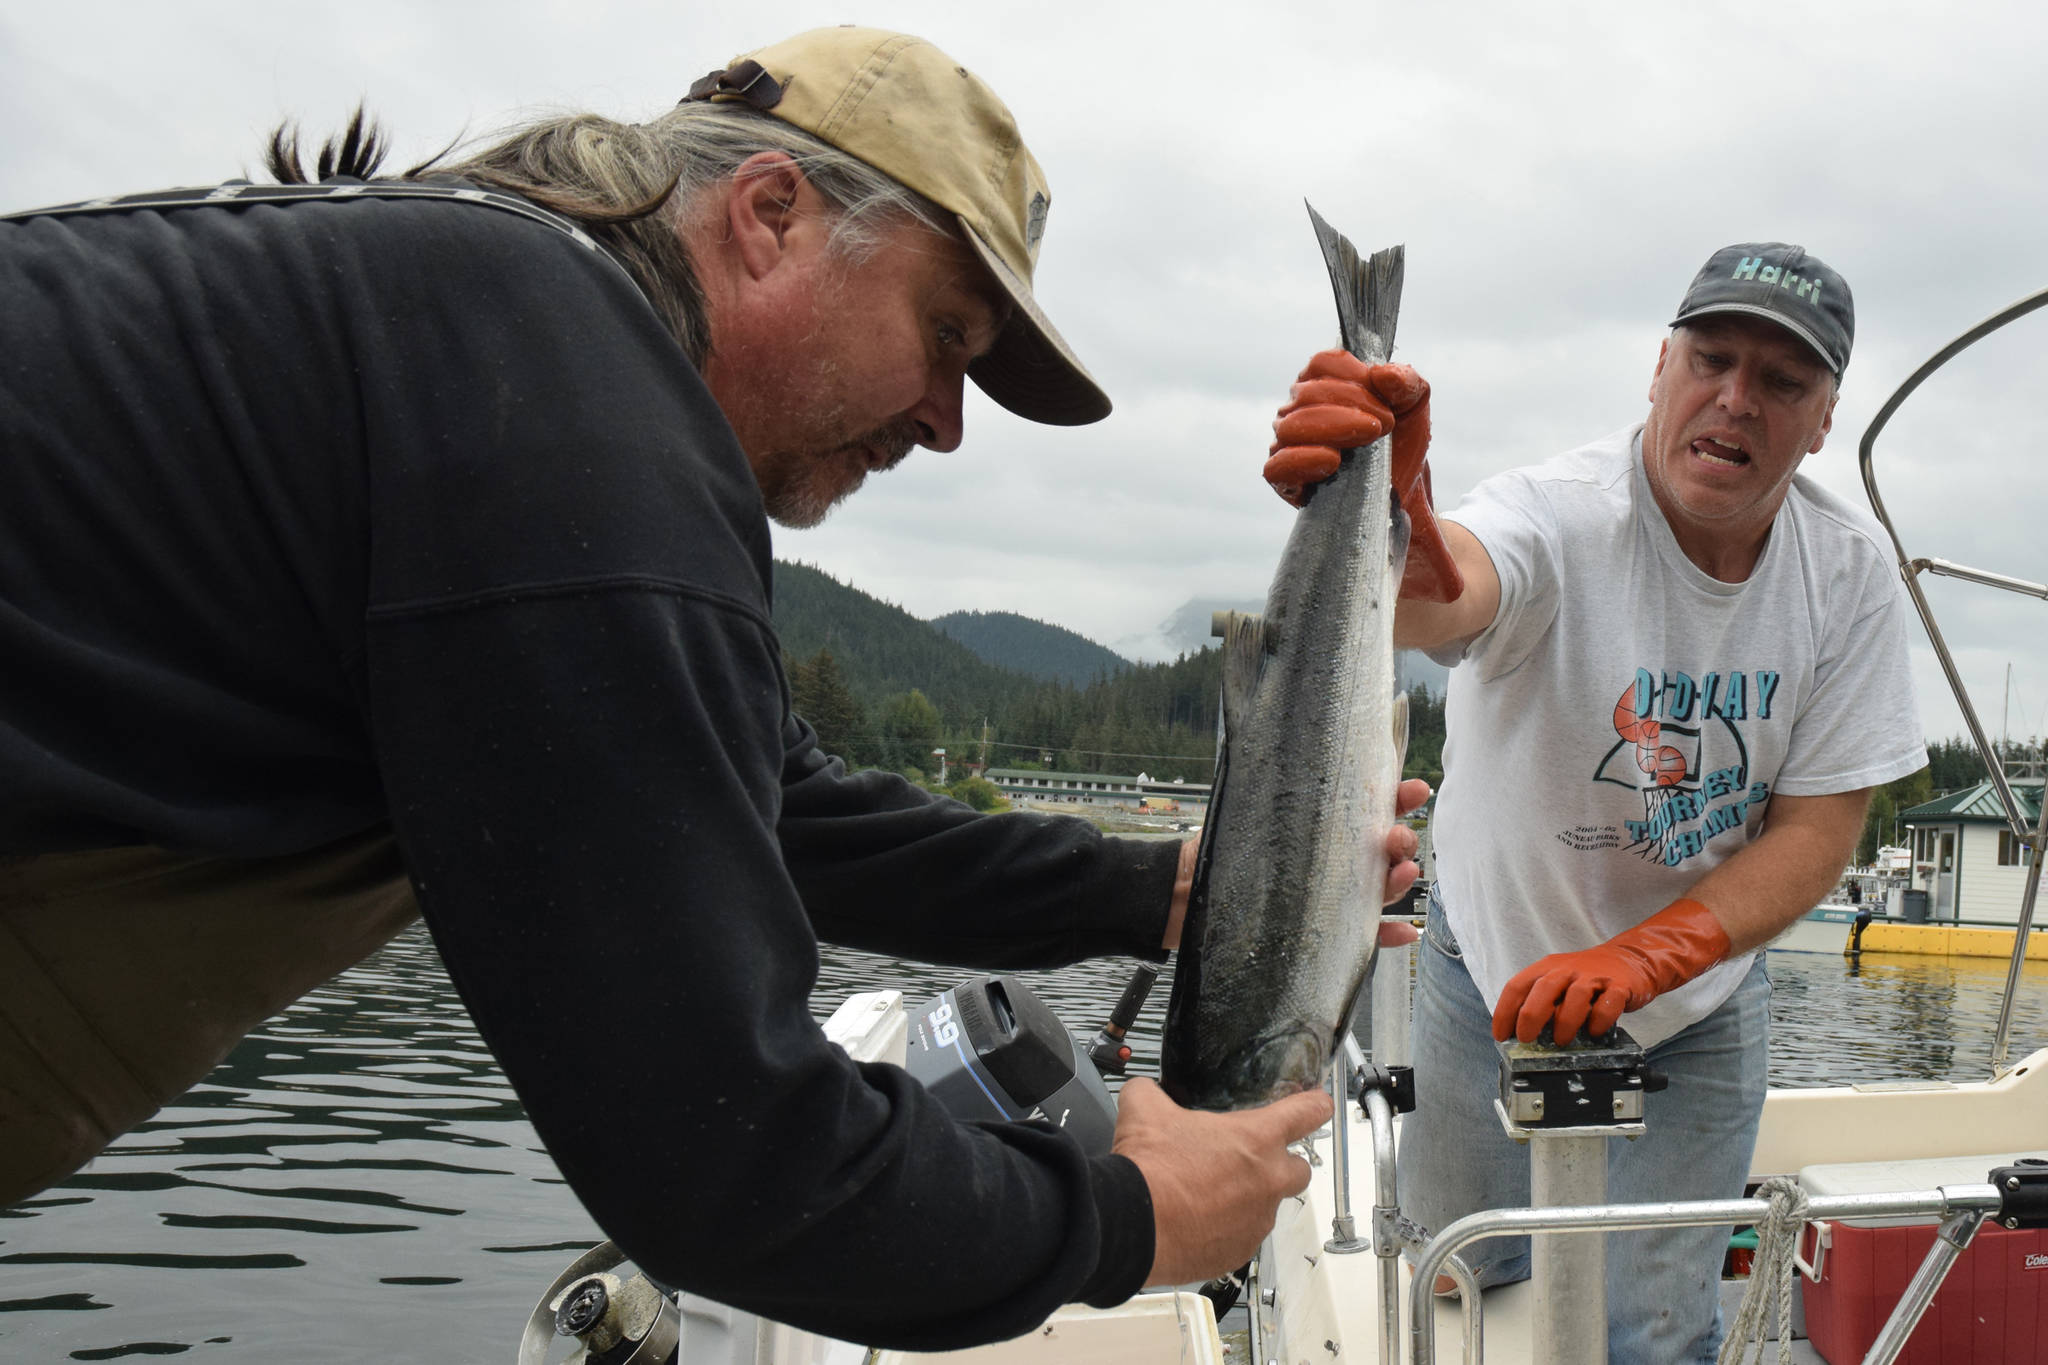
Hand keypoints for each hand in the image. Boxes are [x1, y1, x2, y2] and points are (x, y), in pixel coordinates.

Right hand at [1113, 1077, 1331, 1286]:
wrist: (1133, 1225)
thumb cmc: (1149, 1170)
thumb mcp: (1145, 1109)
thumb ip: (1154, 1092)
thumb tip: (1147, 1092)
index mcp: (1255, 1138)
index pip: (1307, 1112)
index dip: (1315, 1105)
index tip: (1318, 1105)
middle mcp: (1267, 1181)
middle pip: (1301, 1169)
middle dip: (1282, 1163)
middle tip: (1251, 1160)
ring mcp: (1257, 1221)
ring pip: (1267, 1206)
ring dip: (1247, 1199)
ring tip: (1208, 1193)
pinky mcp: (1239, 1251)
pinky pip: (1242, 1237)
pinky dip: (1226, 1228)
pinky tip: (1197, 1219)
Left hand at [1162, 776, 1431, 949]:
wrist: (1185, 896)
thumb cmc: (1219, 850)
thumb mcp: (1253, 811)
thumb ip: (1286, 790)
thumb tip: (1313, 748)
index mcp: (1319, 824)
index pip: (1366, 805)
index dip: (1396, 796)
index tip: (1414, 789)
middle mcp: (1329, 857)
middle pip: (1379, 847)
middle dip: (1399, 839)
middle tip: (1397, 838)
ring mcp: (1328, 894)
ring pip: (1376, 886)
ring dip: (1397, 880)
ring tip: (1402, 872)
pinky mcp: (1321, 929)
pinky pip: (1361, 933)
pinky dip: (1386, 933)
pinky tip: (1404, 932)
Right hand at [1263, 349, 1463, 602]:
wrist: (1406, 500)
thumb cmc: (1402, 448)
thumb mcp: (1415, 408)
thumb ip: (1406, 382)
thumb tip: (1383, 376)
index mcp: (1324, 385)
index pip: (1322, 365)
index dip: (1354, 377)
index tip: (1386, 401)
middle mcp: (1298, 411)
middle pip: (1307, 393)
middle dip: (1351, 405)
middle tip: (1385, 426)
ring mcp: (1287, 446)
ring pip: (1290, 426)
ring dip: (1333, 428)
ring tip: (1367, 441)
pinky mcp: (1284, 482)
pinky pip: (1276, 467)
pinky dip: (1303, 460)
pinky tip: (1333, 461)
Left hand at [1491, 897, 1732, 1043]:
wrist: (1631, 959)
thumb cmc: (1587, 978)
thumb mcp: (1558, 982)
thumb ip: (1541, 1001)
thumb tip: (1520, 1033)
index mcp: (1547, 968)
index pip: (1517, 986)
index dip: (1505, 1012)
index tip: (1501, 1035)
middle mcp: (1567, 969)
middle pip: (1543, 990)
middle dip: (1530, 1017)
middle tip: (1527, 1039)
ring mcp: (1594, 977)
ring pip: (1574, 997)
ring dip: (1564, 1023)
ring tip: (1561, 1041)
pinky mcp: (1619, 987)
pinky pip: (1607, 1005)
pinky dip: (1599, 1021)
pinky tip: (1594, 1032)